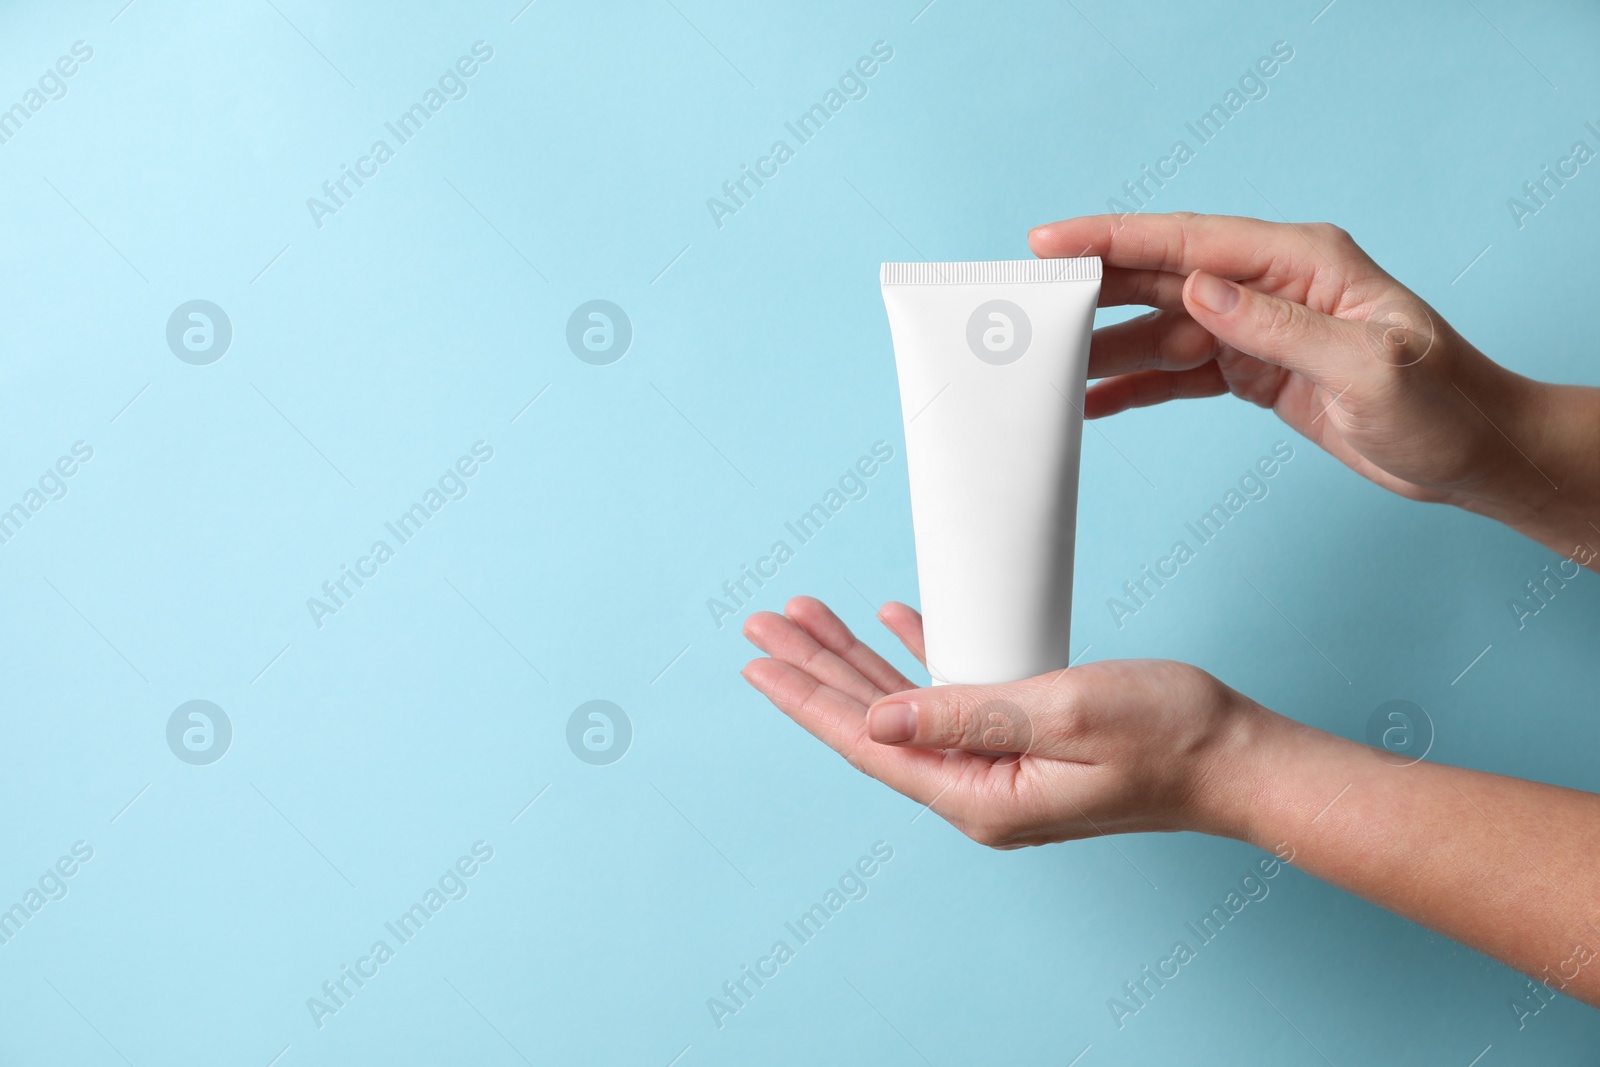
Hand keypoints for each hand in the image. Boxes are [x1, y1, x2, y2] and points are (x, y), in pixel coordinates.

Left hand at [740, 596, 1267, 846]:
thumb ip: (967, 716)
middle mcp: (978, 790)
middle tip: (765, 626)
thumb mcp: (1065, 713)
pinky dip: (917, 662)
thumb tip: (879, 722)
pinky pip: (951, 701)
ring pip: (904, 709)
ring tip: (808, 619)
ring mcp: (997, 770)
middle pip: (873, 725)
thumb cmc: (1170, 736)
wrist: (1238, 761)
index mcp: (980, 794)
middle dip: (817, 670)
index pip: (868, 743)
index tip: (760, 661)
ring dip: (856, 662)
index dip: (808, 698)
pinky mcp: (1021, 746)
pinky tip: (891, 629)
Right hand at [1028, 212, 1599, 552]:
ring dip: (1103, 348)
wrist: (1473, 455)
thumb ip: (1278, 329)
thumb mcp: (1368, 368)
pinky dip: (1134, 388)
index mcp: (1299, 264)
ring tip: (1043, 370)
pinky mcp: (1254, 371)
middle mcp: (1270, 287)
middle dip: (1091, 288)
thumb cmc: (1443, 405)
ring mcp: (1258, 329)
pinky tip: (1092, 404)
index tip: (1050, 242)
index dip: (1113, 239)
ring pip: (1160, 329)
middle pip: (1160, 276)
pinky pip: (1177, 374)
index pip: (1188, 240)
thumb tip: (1197, 291)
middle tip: (1024, 303)